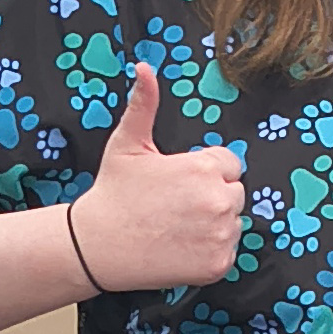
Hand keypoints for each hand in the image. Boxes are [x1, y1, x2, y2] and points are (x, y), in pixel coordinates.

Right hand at [67, 61, 244, 291]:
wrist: (97, 246)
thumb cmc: (113, 194)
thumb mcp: (127, 144)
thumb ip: (144, 105)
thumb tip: (145, 69)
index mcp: (203, 168)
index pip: (230, 164)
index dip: (206, 172)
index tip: (181, 183)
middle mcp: (219, 200)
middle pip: (235, 193)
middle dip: (212, 197)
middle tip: (176, 207)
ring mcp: (220, 234)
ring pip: (232, 223)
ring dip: (214, 225)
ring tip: (177, 226)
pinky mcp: (217, 264)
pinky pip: (227, 252)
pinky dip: (210, 252)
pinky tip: (181, 246)